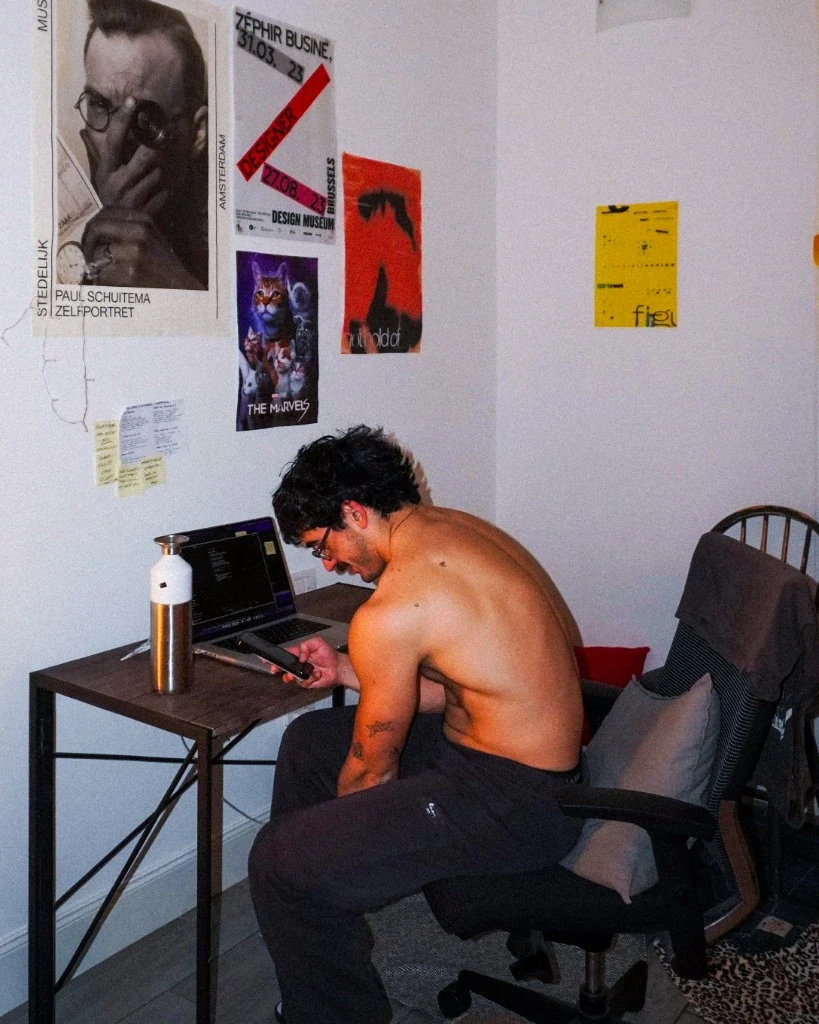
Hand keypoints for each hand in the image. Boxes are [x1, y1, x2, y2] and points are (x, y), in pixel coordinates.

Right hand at [81, 97, 168, 216]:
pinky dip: (166, 190)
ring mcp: (133, 198)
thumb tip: (86, 131)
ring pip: (159, 173)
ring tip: (157, 172)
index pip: (114, 139)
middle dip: (157, 147)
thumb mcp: (102, 175)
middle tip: (165, 138)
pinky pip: (165, 192)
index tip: (134, 100)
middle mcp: (118, 182)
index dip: (123, 119)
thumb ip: (99, 153)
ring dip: (162, 170)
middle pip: (146, 155)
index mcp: (106, 170)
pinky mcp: (147, 211)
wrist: (114, 232)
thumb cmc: (110, 196)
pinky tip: (160, 191)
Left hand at [81, 207, 203, 289]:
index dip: (93, 227)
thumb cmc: (164, 268)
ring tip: (107, 276)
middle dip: (87, 245)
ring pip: (96, 255)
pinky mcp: (131, 273)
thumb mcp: (152, 239)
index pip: (105, 213)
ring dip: (97, 269)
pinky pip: (102, 277)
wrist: (183, 290)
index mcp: (143, 220)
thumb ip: (129, 229)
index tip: (91, 241)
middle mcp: (139, 231)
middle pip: (97, 228)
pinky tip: (116, 287)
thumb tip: (97, 230)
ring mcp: (135, 252)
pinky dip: (104, 285)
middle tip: (88, 258)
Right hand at [276, 636, 339, 688]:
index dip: (275, 657)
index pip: (284, 654)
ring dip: (294, 675)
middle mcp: (298, 664)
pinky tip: (316, 674)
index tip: (266, 659)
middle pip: (283, 667)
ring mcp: (301, 673)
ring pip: (291, 676)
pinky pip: (302, 683)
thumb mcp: (317, 642)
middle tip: (276, 669)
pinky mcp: (307, 682)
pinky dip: (310, 679)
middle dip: (278, 668)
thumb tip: (300, 656)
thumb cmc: (329, 654)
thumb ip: (306, 646)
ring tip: (299, 673)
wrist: (338, 667)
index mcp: (299, 653)